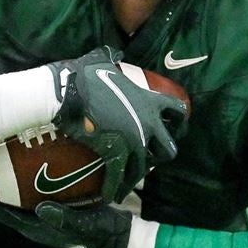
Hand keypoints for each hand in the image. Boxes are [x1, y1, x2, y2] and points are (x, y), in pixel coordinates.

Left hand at [0, 183, 132, 247]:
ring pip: (7, 201)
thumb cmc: (99, 230)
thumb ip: (63, 218)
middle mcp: (32, 221)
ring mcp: (39, 215)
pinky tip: (6, 173)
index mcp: (35, 226)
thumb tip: (41, 210)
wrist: (114, 234)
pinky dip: (9, 186)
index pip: (0, 213)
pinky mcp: (49, 206)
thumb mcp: (83, 224)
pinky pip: (22, 196)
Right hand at [48, 46, 185, 201]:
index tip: (175, 129)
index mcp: (149, 100)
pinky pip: (120, 177)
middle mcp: (148, 123)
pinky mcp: (117, 154)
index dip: (179, 121)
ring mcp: (134, 140)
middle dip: (159, 156)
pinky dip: (115, 189)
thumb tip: (111, 51)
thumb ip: (111, 57)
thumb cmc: (83, 75)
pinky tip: (109, 196)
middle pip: (168, 149)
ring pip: (143, 169)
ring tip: (124, 185)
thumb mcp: (102, 60)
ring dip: (134, 178)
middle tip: (146, 159)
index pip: (178, 111)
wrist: (69, 92)